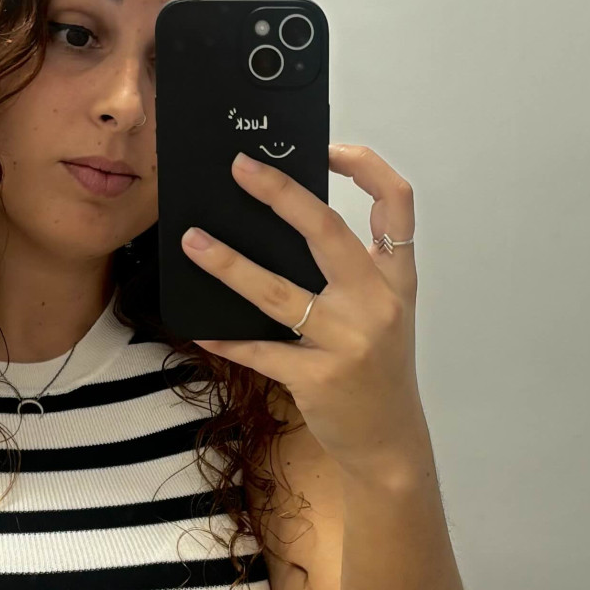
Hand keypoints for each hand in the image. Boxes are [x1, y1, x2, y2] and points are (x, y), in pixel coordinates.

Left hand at [181, 144, 424, 481]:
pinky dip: (227, 337)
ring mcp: (349, 341)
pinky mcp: (319, 378)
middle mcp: (377, 303)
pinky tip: (199, 325)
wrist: (390, 441)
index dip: (366, 166)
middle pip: (328, 232)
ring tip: (192, 241)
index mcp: (396, 278)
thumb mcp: (385, 310)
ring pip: (279, 292)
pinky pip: (261, 350)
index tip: (328, 148)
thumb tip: (290, 220)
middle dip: (281, 194)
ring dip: (229, 264)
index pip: (397, 203)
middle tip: (239, 169)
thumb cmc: (379, 369)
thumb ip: (355, 268)